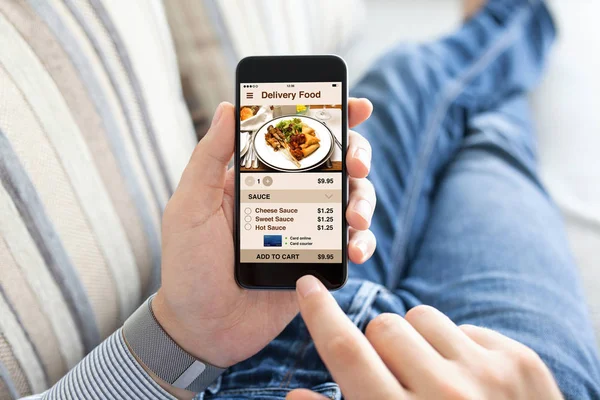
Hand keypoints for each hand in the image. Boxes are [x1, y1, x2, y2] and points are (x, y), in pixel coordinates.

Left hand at [152, 99, 375, 370]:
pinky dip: (362, 242)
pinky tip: (355, 250)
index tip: (356, 106)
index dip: (330, 117)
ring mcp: (307, 229)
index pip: (297, 138)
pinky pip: (351, 244)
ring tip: (355, 217)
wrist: (202, 328)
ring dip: (364, 200)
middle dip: (357, 155)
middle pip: (336, 164)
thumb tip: (229, 106)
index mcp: (258, 177)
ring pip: (350, 200)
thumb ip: (209, 158)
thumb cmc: (188, 265)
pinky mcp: (319, 262)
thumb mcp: (190, 206)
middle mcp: (288, 198)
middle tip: (357, 164)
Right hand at [288, 275, 562, 399]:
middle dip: (381, 346)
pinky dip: (458, 349)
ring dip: (419, 342)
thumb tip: (294, 393)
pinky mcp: (520, 362)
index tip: (308, 285)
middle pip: (384, 327)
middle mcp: (445, 396)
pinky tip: (470, 384)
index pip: (347, 351)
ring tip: (434, 381)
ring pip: (423, 317)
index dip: (320, 313)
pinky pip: (465, 326)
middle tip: (398, 381)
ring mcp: (488, 375)